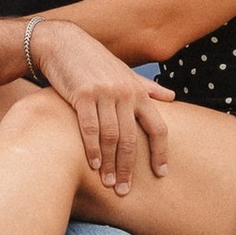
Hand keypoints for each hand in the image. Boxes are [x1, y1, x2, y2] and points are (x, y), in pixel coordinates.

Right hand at [32, 19, 173, 194]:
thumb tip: (172, 97)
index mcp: (138, 91)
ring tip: (108, 183)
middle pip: (132, 138)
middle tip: (124, 189)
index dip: (161, 152)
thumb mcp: (124, 72)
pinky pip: (89, 128)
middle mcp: (124, 93)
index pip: (158, 127)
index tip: (161, 173)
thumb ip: (147, 88)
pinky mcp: (82, 94)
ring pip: (111, 137)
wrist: (63, 44)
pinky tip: (93, 165)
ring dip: (110, 164)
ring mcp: (104, 93)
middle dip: (129, 167)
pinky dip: (92, 149)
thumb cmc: (95, 62)